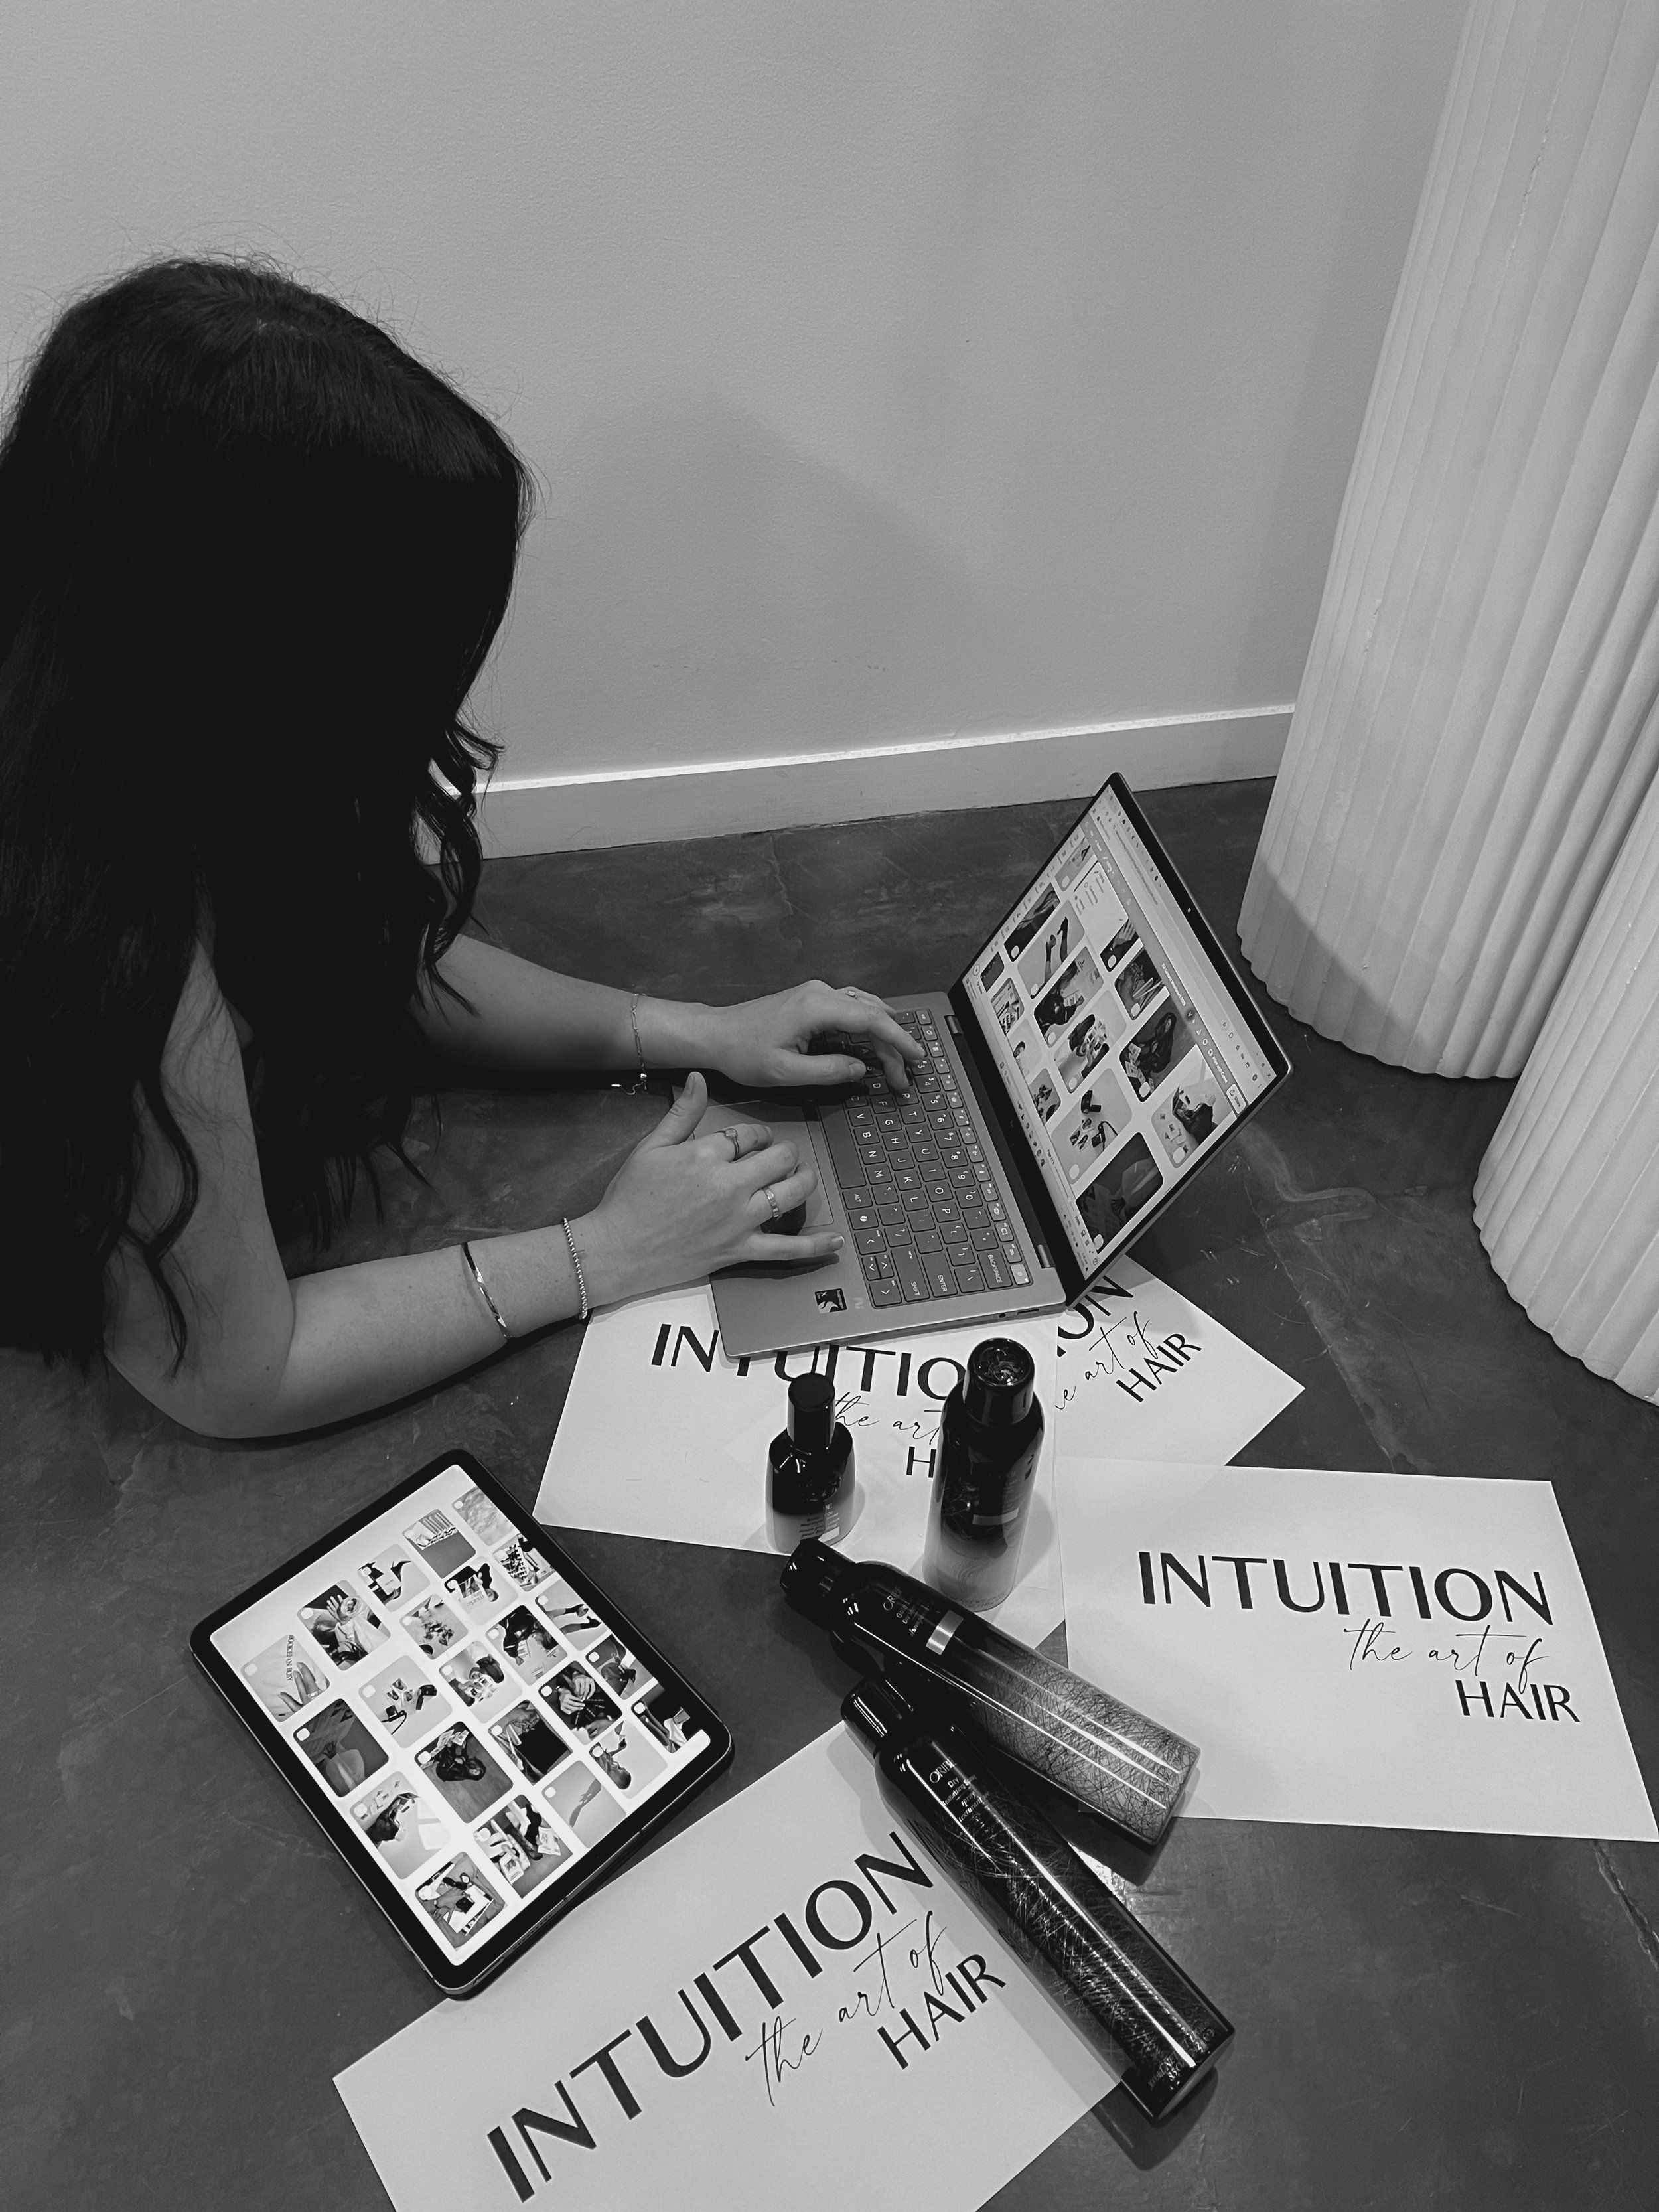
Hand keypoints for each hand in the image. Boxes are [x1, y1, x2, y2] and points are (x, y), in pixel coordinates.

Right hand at [576, 1072, 843, 1304]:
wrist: (617, 1248)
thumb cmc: (629, 1199)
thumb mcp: (651, 1147)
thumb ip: (682, 1112)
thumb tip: (699, 1078)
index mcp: (706, 1155)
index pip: (749, 1135)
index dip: (756, 1134)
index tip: (754, 1140)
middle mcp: (728, 1185)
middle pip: (779, 1159)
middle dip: (785, 1153)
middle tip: (781, 1156)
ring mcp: (738, 1219)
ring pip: (790, 1194)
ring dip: (803, 1181)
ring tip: (802, 1177)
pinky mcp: (740, 1250)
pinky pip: (785, 1249)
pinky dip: (813, 1245)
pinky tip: (835, 1239)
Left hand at [695, 980, 927, 1091]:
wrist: (716, 1035)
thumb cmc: (742, 1051)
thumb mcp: (786, 1072)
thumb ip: (829, 1071)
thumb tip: (860, 1069)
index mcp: (815, 1007)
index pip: (871, 1020)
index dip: (898, 1039)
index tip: (915, 1055)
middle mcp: (819, 993)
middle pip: (871, 1015)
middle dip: (893, 1044)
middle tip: (903, 1074)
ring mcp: (815, 994)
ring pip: (863, 1008)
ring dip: (883, 1033)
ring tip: (897, 1058)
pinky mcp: (811, 1000)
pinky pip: (850, 1008)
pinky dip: (868, 1024)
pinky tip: (875, 1038)